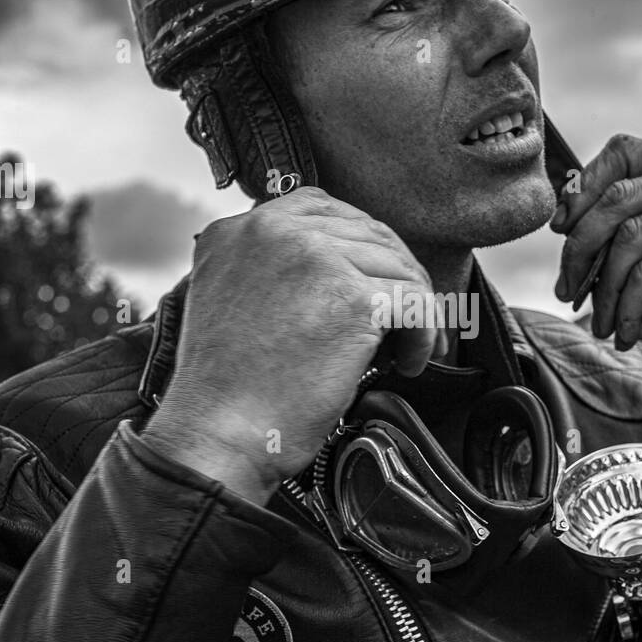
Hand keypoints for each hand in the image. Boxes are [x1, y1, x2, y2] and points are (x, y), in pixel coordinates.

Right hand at [143, 188, 445, 500]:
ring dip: (414, 310)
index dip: (359, 242)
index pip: (320, 207)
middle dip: (396, 278)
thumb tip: (342, 271)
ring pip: (398, 267)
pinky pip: (416, 302)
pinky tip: (408, 362)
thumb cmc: (227, 392)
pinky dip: (424, 334)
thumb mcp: (232, 303)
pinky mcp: (351, 296)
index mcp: (238, 230)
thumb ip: (272, 272)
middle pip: (368, 233)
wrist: (218, 435)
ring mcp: (314, 257)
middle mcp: (272, 230)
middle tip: (406, 321)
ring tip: (407, 350)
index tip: (375, 278)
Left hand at [551, 134, 641, 393]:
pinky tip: (629, 329)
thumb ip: (639, 231)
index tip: (561, 229)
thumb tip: (568, 225)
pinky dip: (629, 306)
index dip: (584, 186)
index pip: (627, 150)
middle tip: (568, 290)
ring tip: (603, 321)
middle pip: (618, 196)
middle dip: (580, 249)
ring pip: (629, 238)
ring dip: (604, 289)